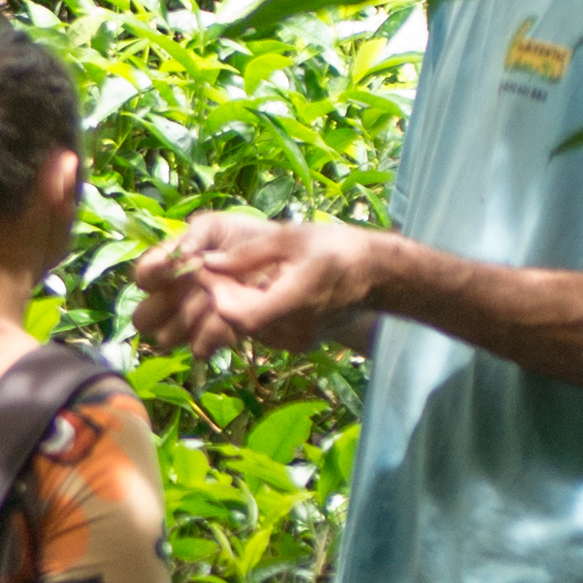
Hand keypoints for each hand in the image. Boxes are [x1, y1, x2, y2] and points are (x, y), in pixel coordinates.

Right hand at [131, 204, 293, 349]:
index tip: (171, 268)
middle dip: (159, 310)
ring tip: (214, 303)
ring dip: (188, 322)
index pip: (143, 277)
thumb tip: (180, 256)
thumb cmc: (245, 240)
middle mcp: (172, 298)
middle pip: (143, 317)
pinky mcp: (213, 339)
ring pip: (167, 337)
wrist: (283, 265)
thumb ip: (196, 234)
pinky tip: (230, 319)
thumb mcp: (219, 226)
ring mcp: (190, 322)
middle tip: (187, 294)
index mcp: (169, 268)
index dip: (151, 274)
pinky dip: (212, 335)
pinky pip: (199, 347)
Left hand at [169, 214, 387, 348]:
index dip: (216, 295)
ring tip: (230, 277)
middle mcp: (296, 329)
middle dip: (220, 296)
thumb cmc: (336, 247)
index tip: (205, 270)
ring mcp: (299, 341)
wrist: (377, 275)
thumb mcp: (291, 239)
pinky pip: (264, 331)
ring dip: (234, 305)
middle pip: (240, 323)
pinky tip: (253, 290)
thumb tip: (206, 263)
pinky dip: (252, 312)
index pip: (241, 315)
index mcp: (296, 299)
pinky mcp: (300, 344)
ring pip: (249, 329)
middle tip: (211, 270)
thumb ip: (247, 254)